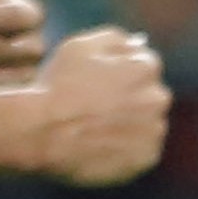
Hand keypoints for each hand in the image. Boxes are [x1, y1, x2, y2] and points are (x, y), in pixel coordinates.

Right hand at [27, 26, 171, 187]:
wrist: (39, 133)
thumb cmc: (56, 87)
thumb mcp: (79, 46)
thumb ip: (115, 39)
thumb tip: (137, 43)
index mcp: (146, 67)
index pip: (145, 68)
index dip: (121, 76)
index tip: (100, 87)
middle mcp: (158, 97)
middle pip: (150, 97)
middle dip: (130, 101)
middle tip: (97, 110)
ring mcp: (154, 131)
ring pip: (147, 125)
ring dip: (130, 126)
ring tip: (96, 132)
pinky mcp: (145, 159)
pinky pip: (141, 152)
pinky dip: (126, 151)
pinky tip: (101, 148)